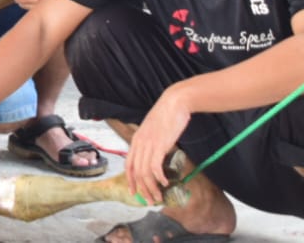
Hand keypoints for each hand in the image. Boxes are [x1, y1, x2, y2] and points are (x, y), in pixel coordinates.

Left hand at [125, 88, 191, 205]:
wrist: (175, 102)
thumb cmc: (167, 116)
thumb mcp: (154, 131)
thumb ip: (152, 143)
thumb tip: (157, 156)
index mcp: (136, 140)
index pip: (128, 165)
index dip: (130, 180)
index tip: (134, 192)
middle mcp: (139, 143)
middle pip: (135, 172)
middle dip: (141, 189)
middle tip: (149, 201)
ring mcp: (148, 144)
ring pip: (144, 173)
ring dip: (151, 188)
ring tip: (158, 197)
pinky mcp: (159, 144)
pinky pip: (155, 167)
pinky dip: (159, 178)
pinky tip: (166, 183)